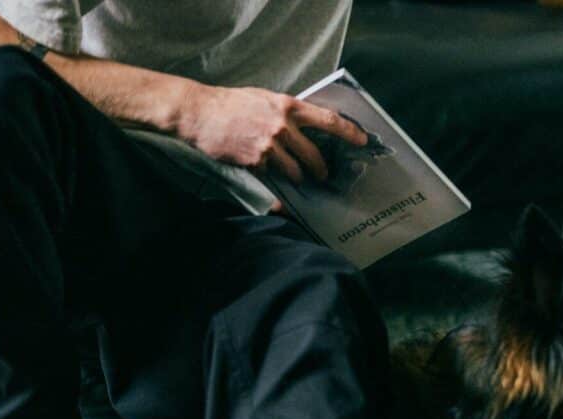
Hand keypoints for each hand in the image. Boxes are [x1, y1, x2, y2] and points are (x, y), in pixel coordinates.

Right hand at [177, 83, 367, 183]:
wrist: (200, 113)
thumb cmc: (232, 104)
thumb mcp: (265, 99)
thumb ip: (286, 112)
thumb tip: (305, 125)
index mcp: (288, 106)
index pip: (328, 120)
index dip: (349, 132)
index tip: (362, 140)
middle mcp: (282, 126)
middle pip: (314, 154)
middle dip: (322, 169)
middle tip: (324, 175)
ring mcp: (269, 145)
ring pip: (295, 170)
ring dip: (297, 177)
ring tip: (294, 177)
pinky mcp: (255, 161)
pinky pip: (271, 175)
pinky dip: (270, 175)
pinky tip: (262, 169)